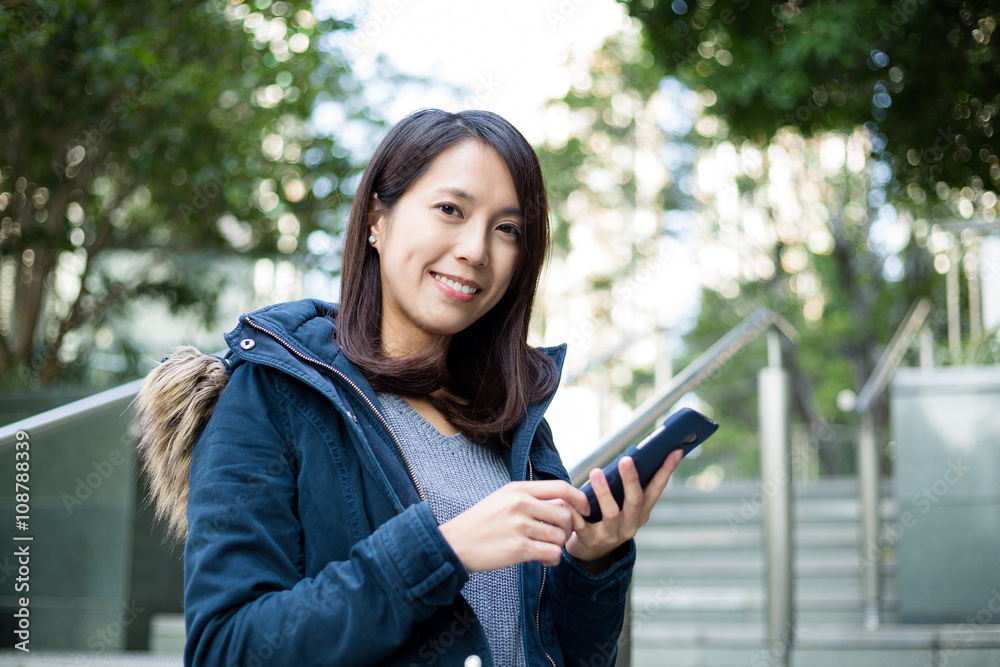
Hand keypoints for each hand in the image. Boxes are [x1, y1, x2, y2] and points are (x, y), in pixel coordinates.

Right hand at [438, 480, 590, 571]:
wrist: (455, 543)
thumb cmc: (480, 522)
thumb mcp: (502, 499)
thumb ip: (530, 498)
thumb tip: (562, 503)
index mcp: (518, 489)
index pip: (561, 488)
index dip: (579, 498)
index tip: (585, 509)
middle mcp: (521, 504)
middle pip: (565, 514)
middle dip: (568, 529)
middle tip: (557, 537)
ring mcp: (520, 526)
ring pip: (560, 536)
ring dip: (558, 546)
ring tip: (546, 550)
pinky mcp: (519, 549)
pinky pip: (552, 553)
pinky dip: (553, 559)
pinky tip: (544, 560)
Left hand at [564, 449, 683, 570]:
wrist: (590, 552)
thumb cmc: (607, 518)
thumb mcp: (623, 505)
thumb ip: (626, 486)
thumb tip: (630, 457)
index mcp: (642, 513)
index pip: (657, 489)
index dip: (666, 470)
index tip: (675, 451)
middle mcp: (630, 525)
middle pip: (635, 500)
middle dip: (631, 479)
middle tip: (626, 459)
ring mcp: (611, 534)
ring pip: (611, 512)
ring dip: (604, 492)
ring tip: (596, 472)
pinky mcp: (590, 540)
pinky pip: (581, 525)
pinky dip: (575, 511)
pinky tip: (568, 499)